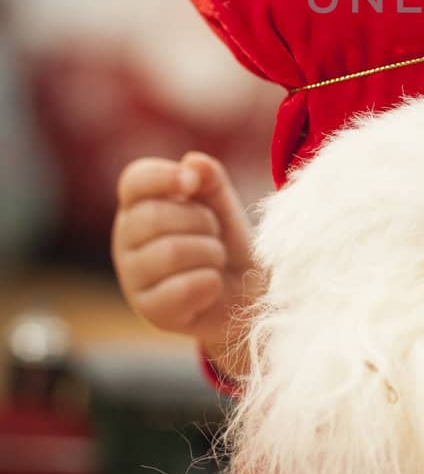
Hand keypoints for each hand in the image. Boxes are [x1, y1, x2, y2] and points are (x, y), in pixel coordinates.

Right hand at [112, 152, 262, 378]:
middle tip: (214, 234)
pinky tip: (212, 285)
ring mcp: (133, 278)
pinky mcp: (150, 311)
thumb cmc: (227, 243)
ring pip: (170, 251)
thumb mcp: (223, 205)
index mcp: (139, 206)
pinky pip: (182, 289)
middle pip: (153, 216)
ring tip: (216, 260)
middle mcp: (127, 241)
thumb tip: (193, 161)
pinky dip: (210, 283)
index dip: (163, 176)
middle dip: (201, 222)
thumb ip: (210, 179)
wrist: (247, 294)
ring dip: (210, 253)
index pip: (134, 180)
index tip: (193, 183)